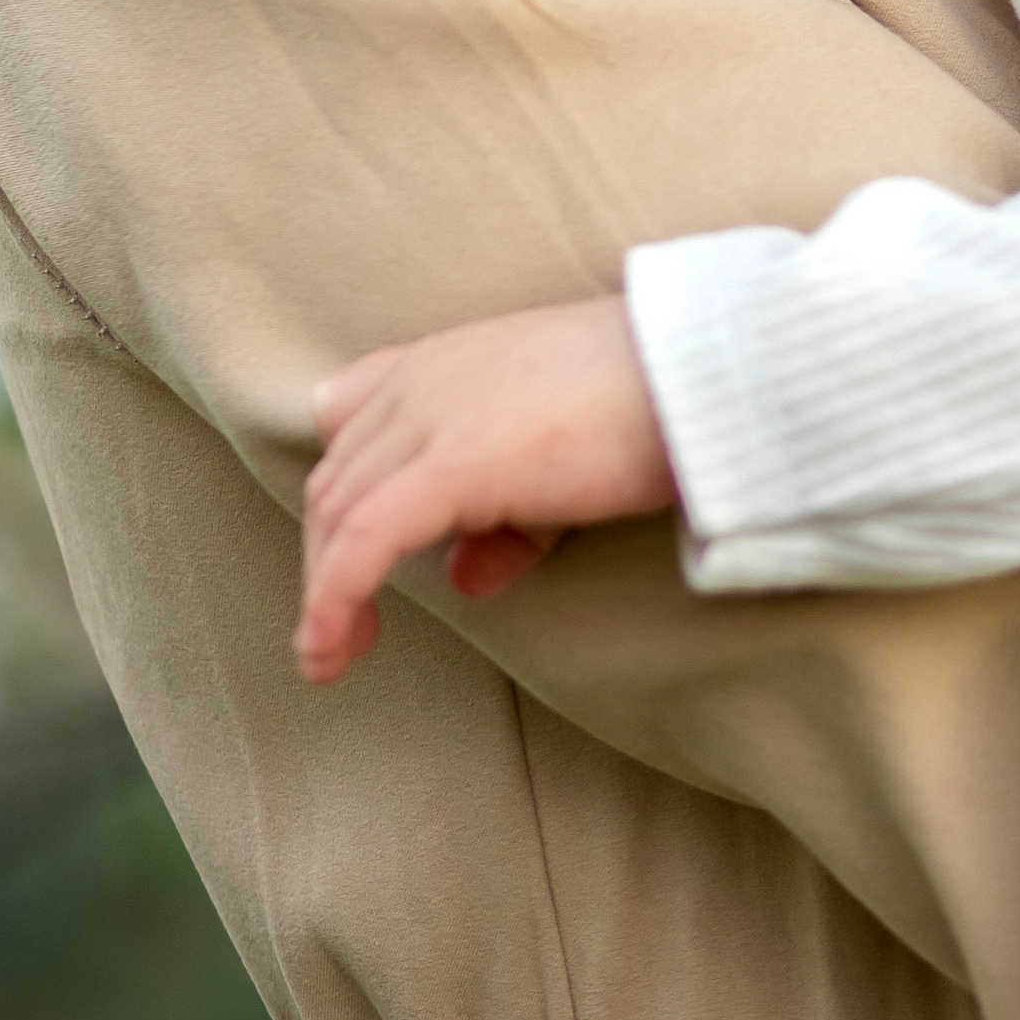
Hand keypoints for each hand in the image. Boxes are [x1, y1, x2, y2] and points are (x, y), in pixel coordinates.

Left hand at [293, 293, 675, 683]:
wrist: (697, 373)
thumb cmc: (649, 406)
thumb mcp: (558, 462)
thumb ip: (505, 517)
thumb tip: (466, 577)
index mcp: (442, 363)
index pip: (350, 433)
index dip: (342, 507)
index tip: (352, 566)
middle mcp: (421, 380)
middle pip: (337, 483)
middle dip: (326, 563)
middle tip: (341, 633)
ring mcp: (431, 415)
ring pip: (339, 514)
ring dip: (323, 592)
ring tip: (330, 656)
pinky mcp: (452, 462)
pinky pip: (364, 539)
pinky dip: (334, 598)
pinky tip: (330, 649)